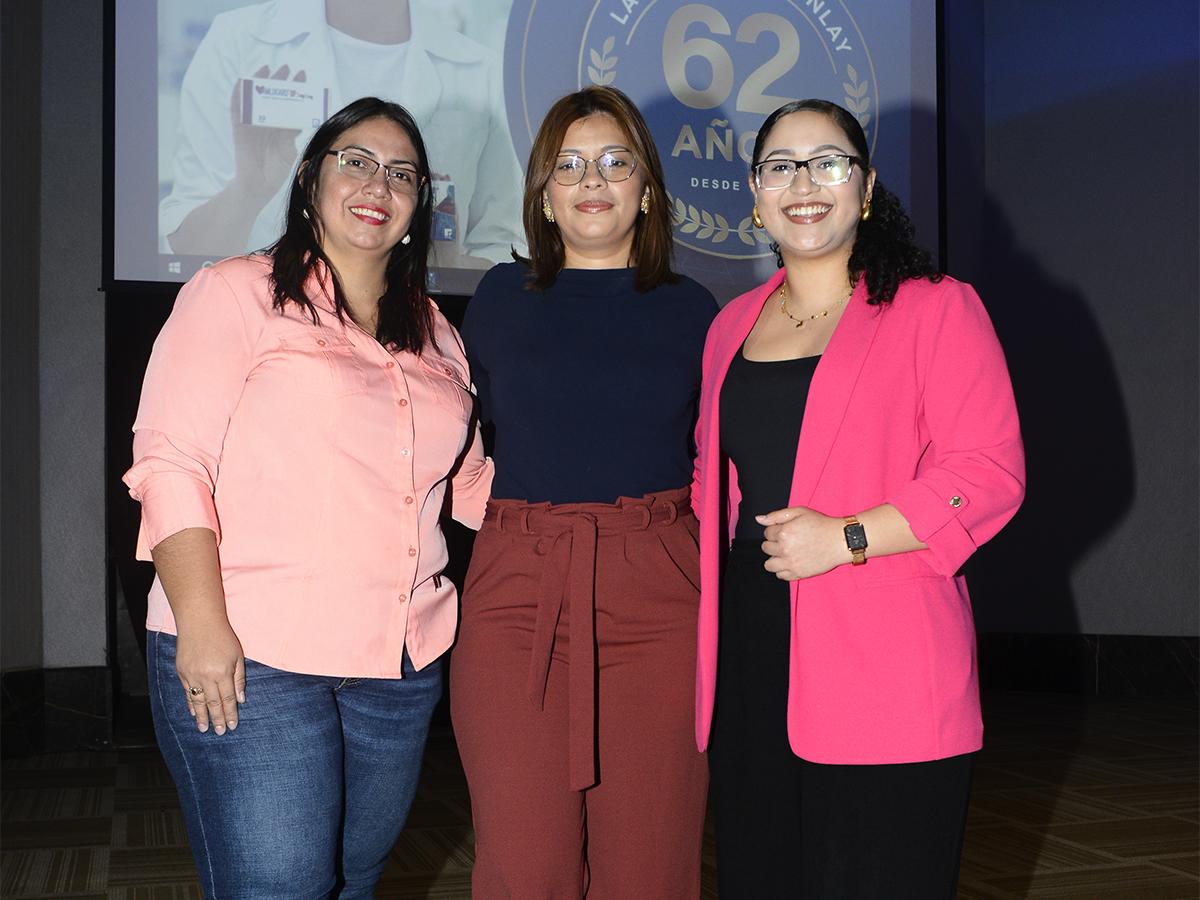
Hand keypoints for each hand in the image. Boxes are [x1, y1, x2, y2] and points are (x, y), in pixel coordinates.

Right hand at [175, 619, 245, 734]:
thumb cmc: (223, 636)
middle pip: (213, 703)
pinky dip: (191, 704)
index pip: (228, 699)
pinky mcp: (182, 672)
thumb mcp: (238, 655)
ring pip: (197, 701)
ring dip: (202, 716)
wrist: (199, 621)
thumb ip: (239, 678)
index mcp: (223, 672)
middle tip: (219, 732)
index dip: (230, 714)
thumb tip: (241, 699)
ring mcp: (192, 675)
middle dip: (217, 719)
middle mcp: (206, 676)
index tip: (232, 726)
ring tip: (205, 728)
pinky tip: (194, 712)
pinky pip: (187, 692)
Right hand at [229, 66, 302, 202]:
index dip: (296, 91)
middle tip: (288, 67)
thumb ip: (294, 136)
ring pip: (256, 98)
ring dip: (259, 82)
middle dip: (280, 81)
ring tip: (267, 69)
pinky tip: (243, 82)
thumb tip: (302, 122)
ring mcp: (253, 124)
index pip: (289, 104)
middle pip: (273, 96)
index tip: (304, 77)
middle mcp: (268, 122)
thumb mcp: (290, 151)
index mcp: (282, 127)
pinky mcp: (240, 127)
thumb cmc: (277, 171)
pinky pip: (238, 108)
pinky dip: (239, 94)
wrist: (259, 184)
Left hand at [757, 506, 847, 580]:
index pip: (767, 533)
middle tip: (788, 540)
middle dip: (774, 543)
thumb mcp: (799, 512)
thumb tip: (758, 519)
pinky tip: (791, 562)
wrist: (839, 541)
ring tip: (786, 553)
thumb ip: (776, 515)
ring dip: (774, 558)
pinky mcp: (798, 574)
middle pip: (766, 548)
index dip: (775, 530)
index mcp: (783, 533)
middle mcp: (784, 549)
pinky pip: (780, 575)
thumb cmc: (821, 524)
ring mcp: (791, 563)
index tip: (786, 530)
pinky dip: (783, 570)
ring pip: (769, 565)